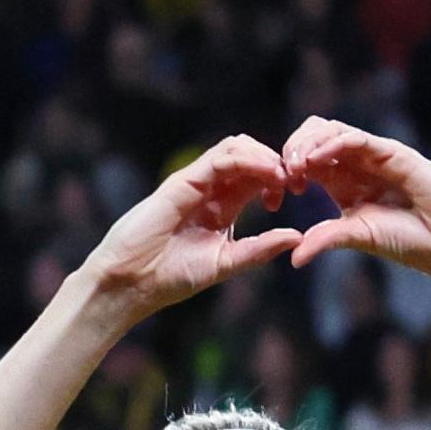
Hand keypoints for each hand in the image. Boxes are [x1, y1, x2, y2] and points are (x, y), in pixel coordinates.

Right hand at [72, 140, 303, 321]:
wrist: (133, 283)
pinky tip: (266, 174)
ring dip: (264, 155)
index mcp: (223, 206)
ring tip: (281, 175)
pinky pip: (221, 158)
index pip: (257, 175)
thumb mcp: (226, 263)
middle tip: (294, 180)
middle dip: (276, 161)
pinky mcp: (184, 181)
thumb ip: (259, 249)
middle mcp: (211, 189)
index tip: (294, 194)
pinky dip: (248, 160)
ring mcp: (196, 182)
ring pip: (237, 146)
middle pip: (250, 154)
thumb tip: (297, 237)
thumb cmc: (172, 277)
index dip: (279, 177)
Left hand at [274, 120, 430, 281]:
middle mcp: (357, 163)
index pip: (307, 159)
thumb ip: (326, 239)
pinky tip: (316, 161)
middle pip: (314, 136)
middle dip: (291, 149)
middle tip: (281, 176)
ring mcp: (375, 155)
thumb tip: (293, 258)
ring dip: (307, 144)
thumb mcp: (358, 237)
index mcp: (344, 181)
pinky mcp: (393, 153)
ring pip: (332, 130)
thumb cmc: (409, 239)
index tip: (277, 192)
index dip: (287, 169)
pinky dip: (332, 145)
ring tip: (294, 167)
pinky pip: (357, 139)